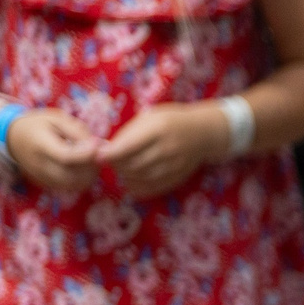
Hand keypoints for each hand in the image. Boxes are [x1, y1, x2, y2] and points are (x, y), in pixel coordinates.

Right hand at [6, 109, 98, 193]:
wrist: (13, 137)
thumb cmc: (39, 125)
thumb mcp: (56, 119)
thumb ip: (76, 131)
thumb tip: (96, 145)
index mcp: (40, 145)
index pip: (65, 156)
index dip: (86, 153)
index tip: (98, 144)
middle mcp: (39, 165)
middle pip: (72, 175)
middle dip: (91, 166)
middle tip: (98, 152)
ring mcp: (41, 177)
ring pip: (73, 184)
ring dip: (89, 174)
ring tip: (92, 159)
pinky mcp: (45, 183)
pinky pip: (69, 187)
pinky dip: (82, 180)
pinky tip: (84, 167)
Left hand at [96, 103, 226, 197]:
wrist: (204, 133)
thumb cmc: (171, 120)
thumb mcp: (150, 116)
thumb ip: (130, 132)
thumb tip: (108, 149)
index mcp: (158, 129)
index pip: (129, 146)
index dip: (110, 154)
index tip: (98, 156)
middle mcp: (167, 149)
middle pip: (133, 165)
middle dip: (116, 165)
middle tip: (110, 161)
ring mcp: (174, 165)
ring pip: (141, 178)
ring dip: (126, 176)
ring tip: (121, 168)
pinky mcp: (178, 177)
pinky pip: (154, 187)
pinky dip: (138, 187)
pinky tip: (132, 181)